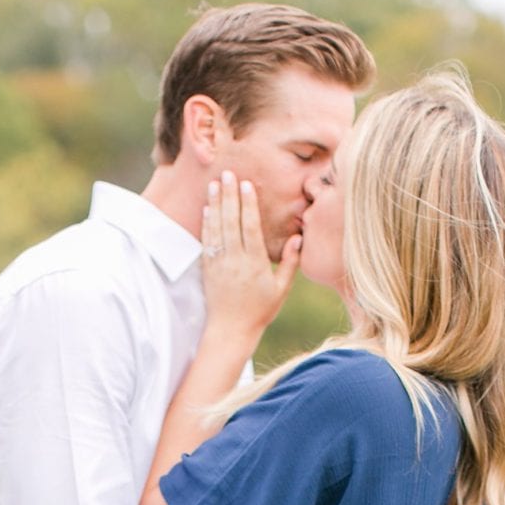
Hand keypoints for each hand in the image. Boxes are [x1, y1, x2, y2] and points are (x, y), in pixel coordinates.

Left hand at [201, 170, 301, 342]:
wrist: (230, 331)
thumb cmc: (259, 311)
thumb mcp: (280, 290)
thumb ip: (289, 263)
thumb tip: (298, 238)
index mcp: (254, 264)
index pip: (250, 227)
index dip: (248, 204)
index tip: (246, 184)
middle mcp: (235, 261)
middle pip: (231, 221)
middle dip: (229, 196)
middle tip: (228, 174)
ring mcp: (219, 264)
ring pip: (217, 228)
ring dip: (215, 204)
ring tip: (215, 184)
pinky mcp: (208, 268)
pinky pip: (207, 240)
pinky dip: (207, 223)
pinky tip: (208, 208)